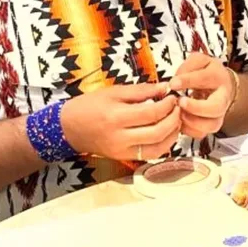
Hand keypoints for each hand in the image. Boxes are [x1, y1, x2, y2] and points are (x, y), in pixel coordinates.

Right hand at [60, 83, 180, 161]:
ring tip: (175, 120)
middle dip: (173, 119)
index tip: (172, 97)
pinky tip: (167, 133)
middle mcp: (120, 137)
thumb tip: (164, 88)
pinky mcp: (124, 158)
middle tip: (177, 108)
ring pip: (157, 148)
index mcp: (115, 117)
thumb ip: (140, 91)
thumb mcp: (113, 92)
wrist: (69, 128)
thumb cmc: (89, 106)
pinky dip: (164, 145)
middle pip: (157, 132)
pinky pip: (150, 155)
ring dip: (172, 134)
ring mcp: (123, 151)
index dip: (167, 105)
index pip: (151, 113)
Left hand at [170, 52, 235, 139]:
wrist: (222, 86)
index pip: (205, 78)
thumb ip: (187, 67)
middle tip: (180, 102)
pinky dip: (189, 130)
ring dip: (191, 121)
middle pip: (215, 108)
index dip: (188, 81)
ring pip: (210, 125)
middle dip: (196, 108)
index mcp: (218, 77)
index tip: (173, 83)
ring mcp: (218, 114)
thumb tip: (175, 81)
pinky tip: (181, 120)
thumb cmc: (208, 73)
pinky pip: (201, 133)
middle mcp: (222, 97)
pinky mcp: (211, 125)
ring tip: (179, 112)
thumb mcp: (199, 61)